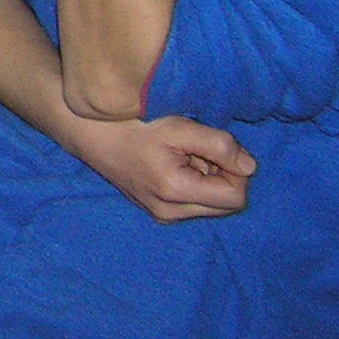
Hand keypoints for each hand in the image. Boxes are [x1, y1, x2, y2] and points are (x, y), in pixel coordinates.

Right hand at [65, 112, 254, 221]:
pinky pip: (193, 204)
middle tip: (197, 150)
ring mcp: (161, 215)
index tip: (215, 148)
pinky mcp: (157, 212)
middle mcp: (170, 212)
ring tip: (181, 154)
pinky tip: (172, 163)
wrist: (88, 133)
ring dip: (207, 180)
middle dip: (222, 176)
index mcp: (175, 192)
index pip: (236, 197)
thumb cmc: (132, 124)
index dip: (236, 170)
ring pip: (211, 205)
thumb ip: (220, 145)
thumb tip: (250, 167)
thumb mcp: (179, 126)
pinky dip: (193, 184)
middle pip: (226, 205)